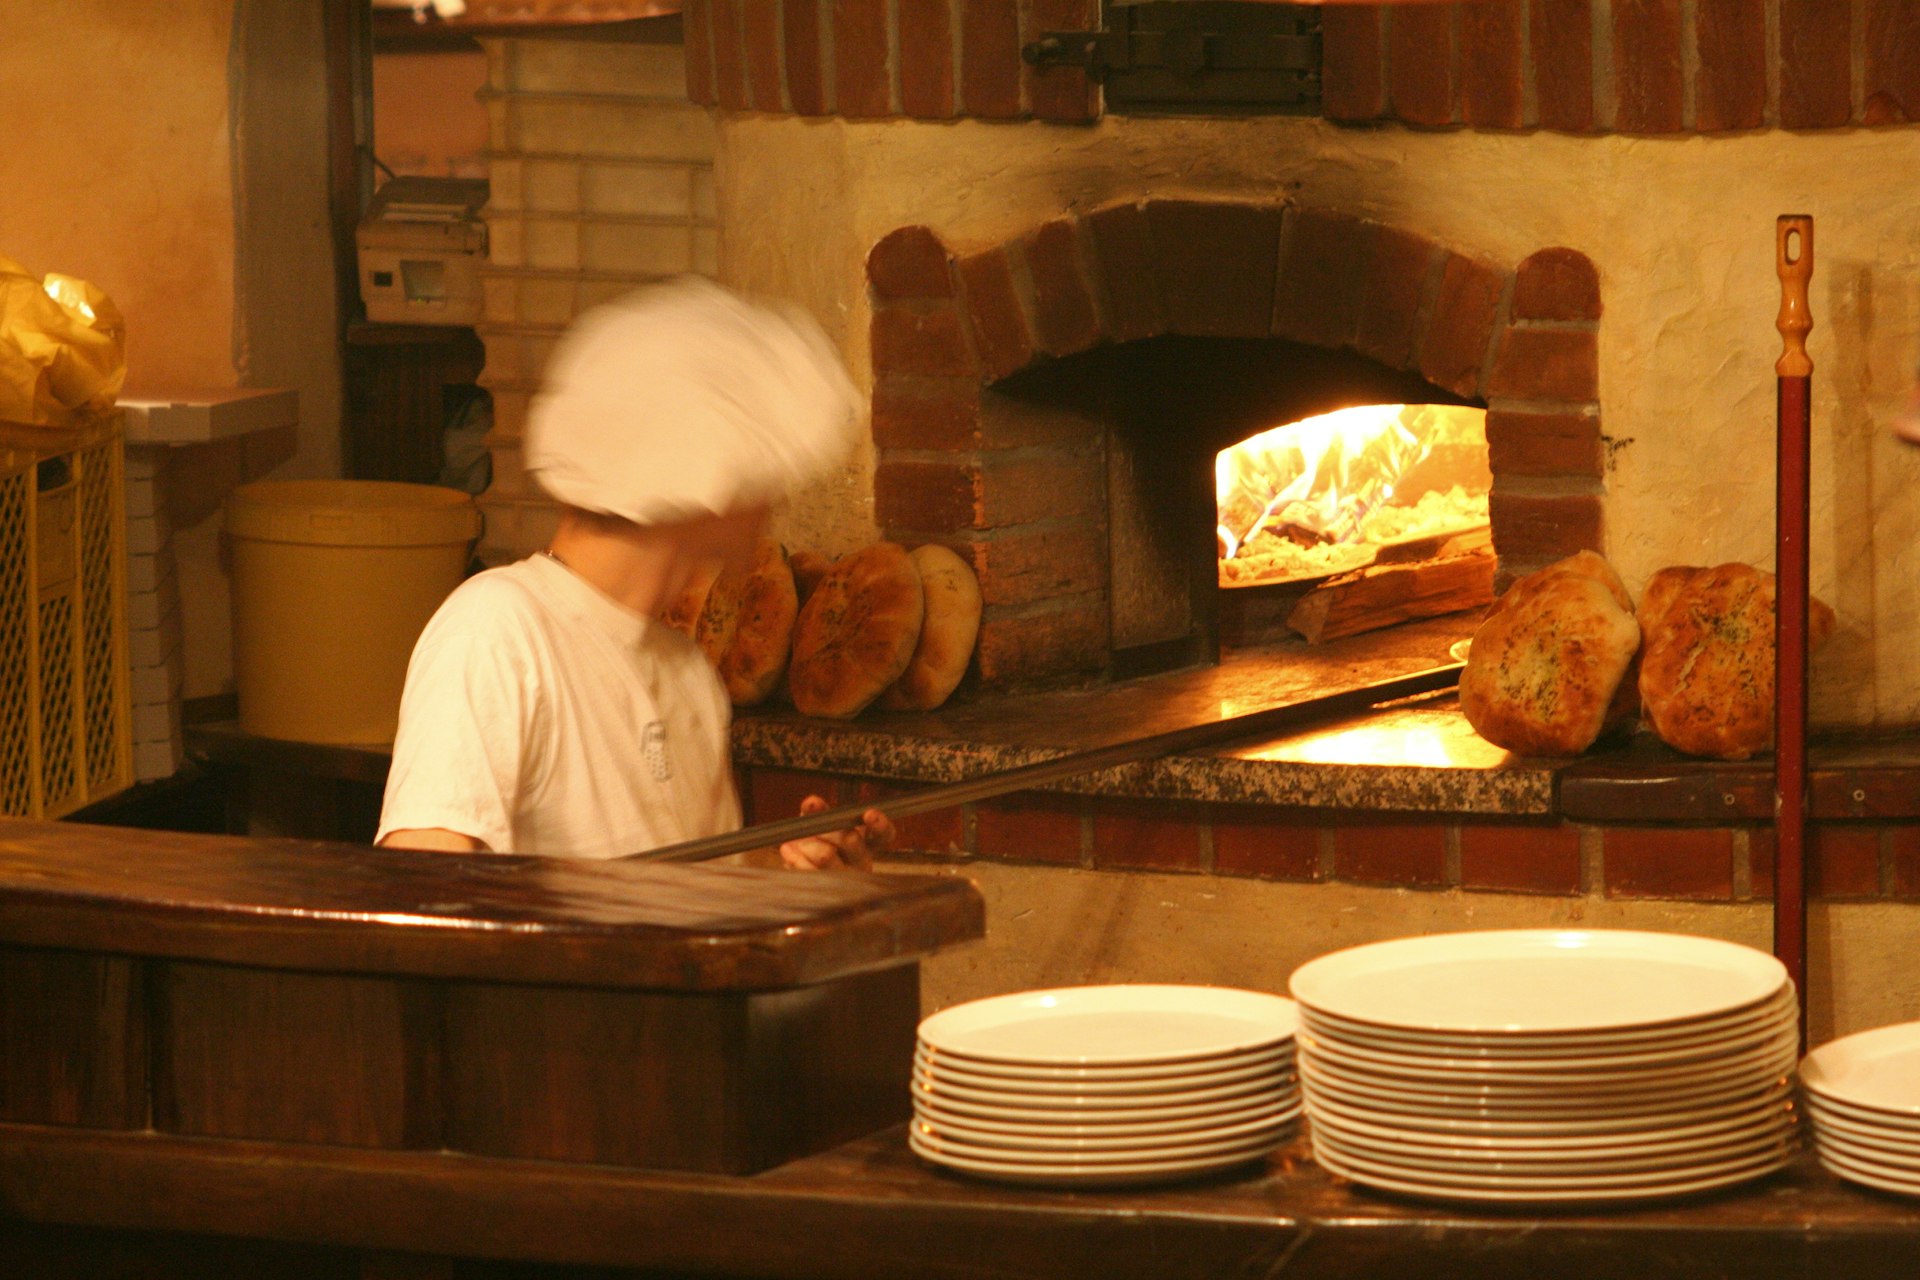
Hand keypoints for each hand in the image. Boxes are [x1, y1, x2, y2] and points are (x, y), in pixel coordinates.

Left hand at [778, 795, 893, 871]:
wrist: (799, 872)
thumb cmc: (817, 843)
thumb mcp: (820, 824)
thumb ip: (818, 811)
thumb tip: (813, 803)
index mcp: (867, 843)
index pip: (884, 835)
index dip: (880, 825)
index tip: (868, 813)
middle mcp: (861, 863)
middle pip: (852, 842)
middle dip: (828, 830)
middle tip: (815, 829)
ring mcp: (845, 881)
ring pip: (826, 857)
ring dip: (808, 845)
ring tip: (797, 843)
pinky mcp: (825, 894)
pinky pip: (808, 873)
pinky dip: (795, 859)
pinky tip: (789, 851)